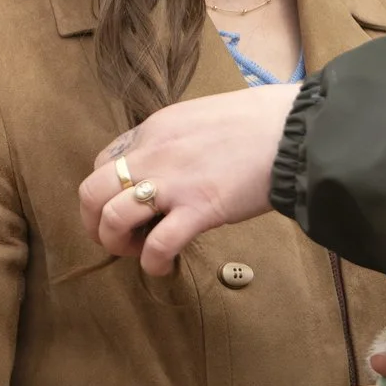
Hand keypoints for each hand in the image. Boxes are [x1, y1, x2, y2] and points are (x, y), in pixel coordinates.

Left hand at [80, 83, 298, 275]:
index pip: (104, 161)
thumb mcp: (202, 117)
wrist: (295, 130)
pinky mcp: (199, 209)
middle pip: (91, 191)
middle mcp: (154, 153)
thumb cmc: (262, 121)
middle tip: (118, 238)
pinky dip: (152, 263)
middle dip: (93, 223)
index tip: (127, 205)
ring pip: (112, 219)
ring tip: (138, 252)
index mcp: (155, 129)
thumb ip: (179, 141)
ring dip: (117, 244)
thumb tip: (174, 166)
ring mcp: (174, 182)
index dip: (108, 191)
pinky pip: (157, 245)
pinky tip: (164, 267)